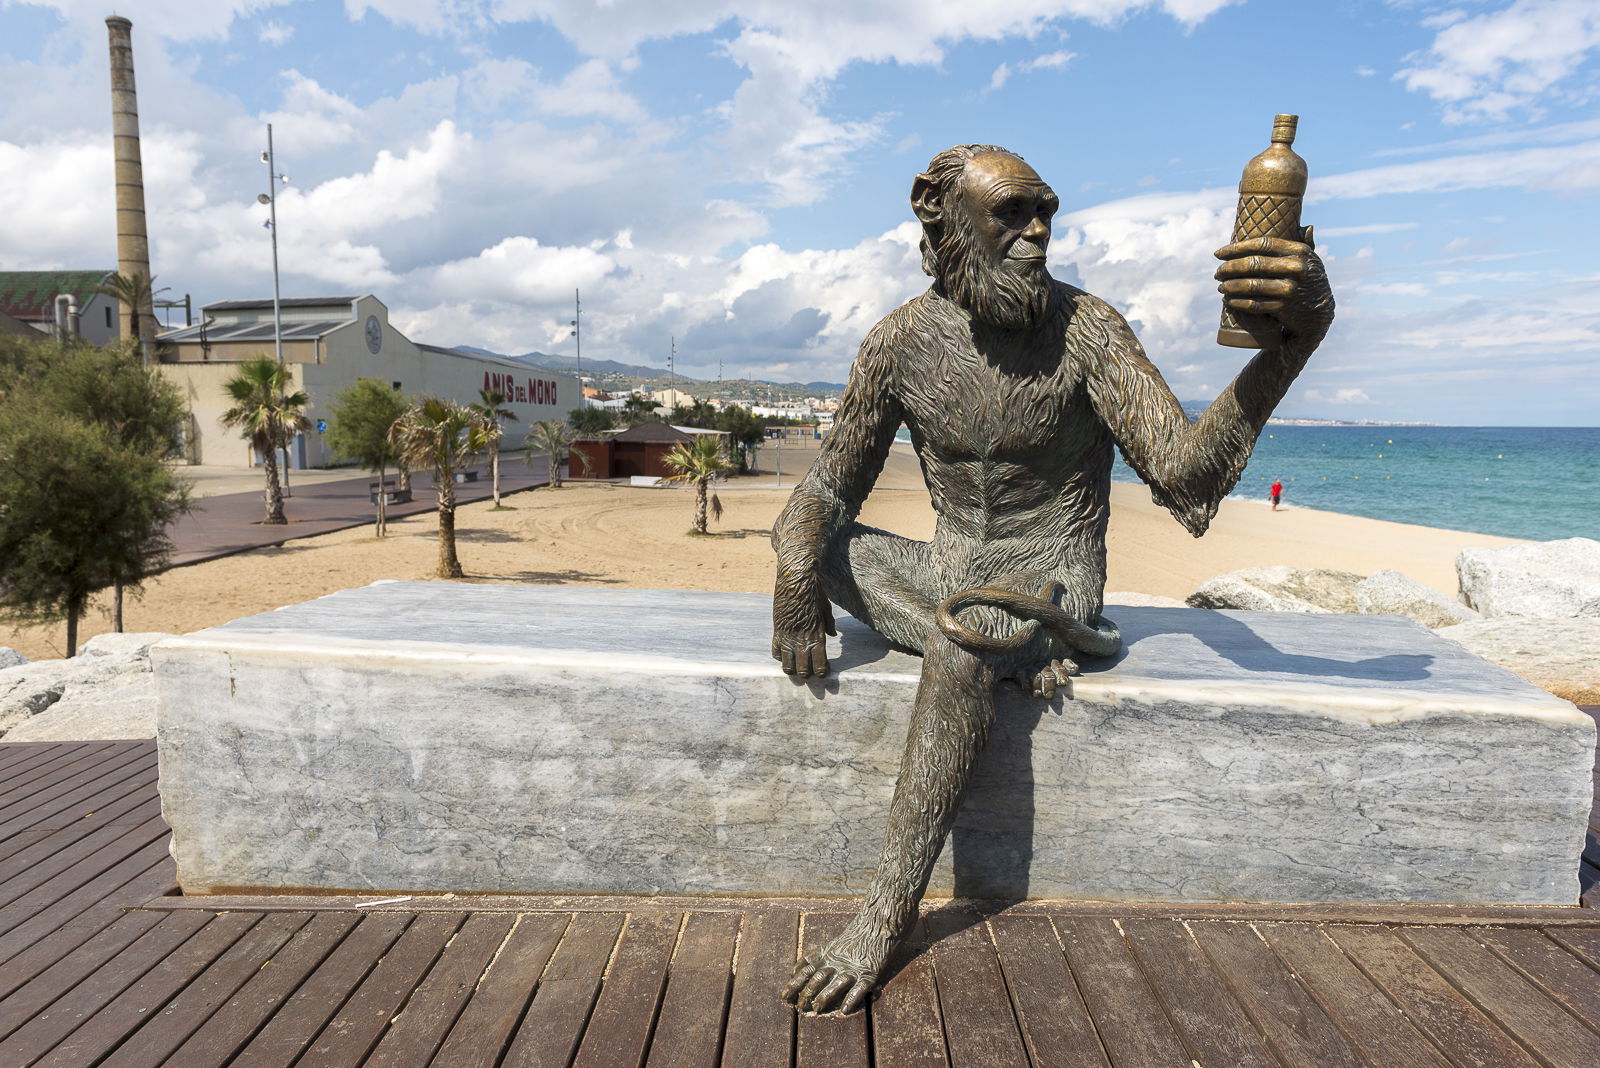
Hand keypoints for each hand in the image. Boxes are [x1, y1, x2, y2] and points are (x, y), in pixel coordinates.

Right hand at [771, 578, 835, 677]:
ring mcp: (787, 638)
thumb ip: (829, 624)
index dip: (822, 672)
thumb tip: (833, 635)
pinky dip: (780, 657)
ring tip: (796, 666)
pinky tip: (785, 653)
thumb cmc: (814, 593)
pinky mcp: (777, 632)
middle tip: (810, 671)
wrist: (796, 581)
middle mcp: (801, 641)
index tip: (823, 671)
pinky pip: (776, 653)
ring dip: (792, 669)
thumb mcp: (826, 609)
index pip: (820, 666)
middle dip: (807, 674)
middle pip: (803, 671)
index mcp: (817, 637)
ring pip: (787, 666)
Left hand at [1214, 228, 1334, 345]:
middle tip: (1217, 273)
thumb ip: (1304, 243)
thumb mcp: (1310, 260)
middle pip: (1253, 264)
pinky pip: (1253, 304)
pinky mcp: (1283, 308)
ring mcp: (1290, 289)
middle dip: (1229, 268)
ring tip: (1220, 286)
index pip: (1262, 244)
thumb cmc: (1307, 281)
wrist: (1318, 314)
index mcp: (1300, 251)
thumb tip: (1305, 225)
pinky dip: (1237, 302)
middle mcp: (1296, 268)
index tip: (1218, 253)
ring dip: (1229, 286)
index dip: (1236, 248)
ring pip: (1250, 285)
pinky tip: (1228, 299)